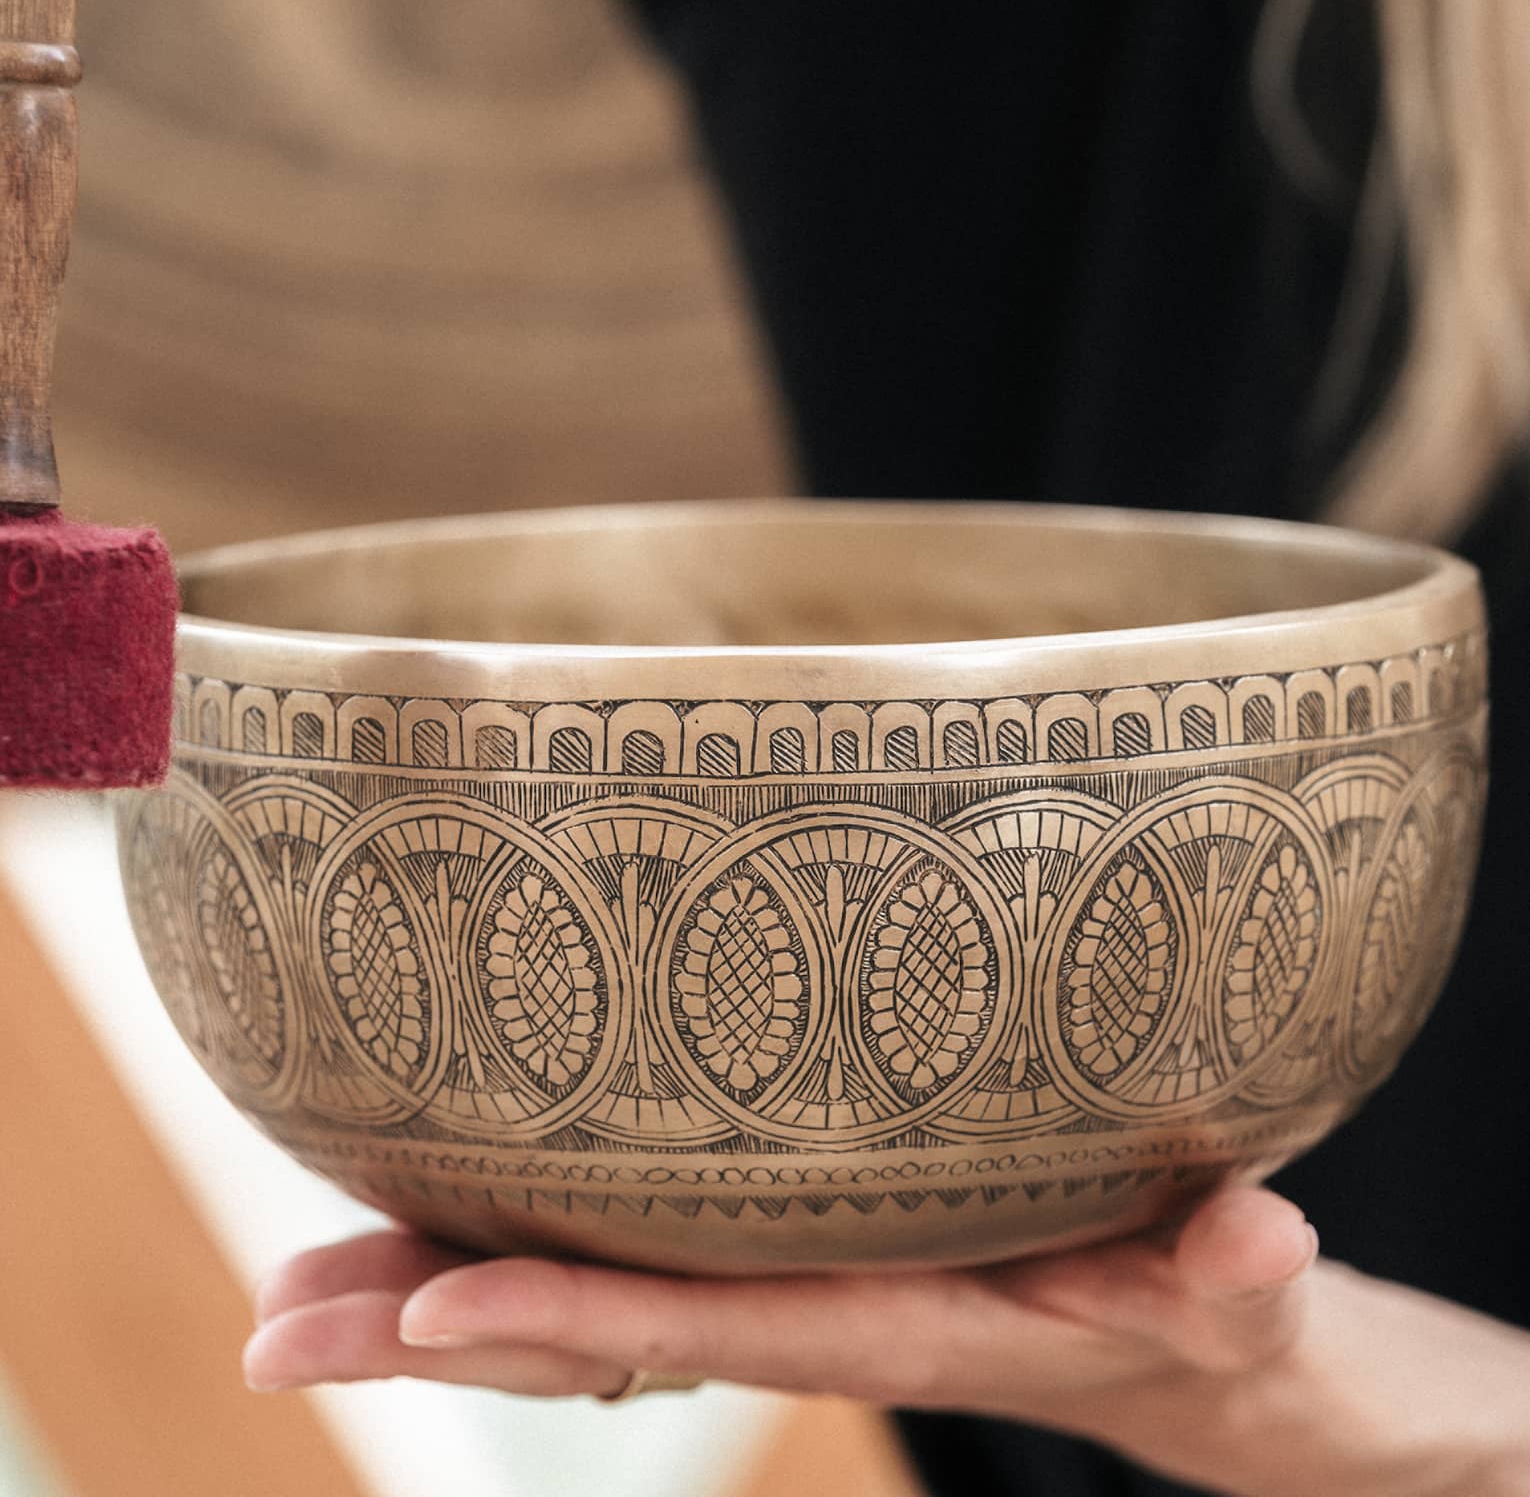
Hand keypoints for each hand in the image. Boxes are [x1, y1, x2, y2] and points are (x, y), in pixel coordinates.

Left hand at [244, 1186, 1529, 1496]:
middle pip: (600, 1329)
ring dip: (440, 1293)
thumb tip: (1262, 1247)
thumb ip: (1238, 1274)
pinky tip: (447, 1227)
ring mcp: (791, 1287)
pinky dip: (529, 1256)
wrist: (1186, 1337)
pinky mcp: (795, 1256)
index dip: (563, 1317)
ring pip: (591, 1300)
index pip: (706, 1325)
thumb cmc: (1209, 1314)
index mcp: (894, 1319)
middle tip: (274, 1313)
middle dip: (433, 1325)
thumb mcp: (1235, 1294)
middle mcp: (815, 1309)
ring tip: (300, 1287)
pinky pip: (638, 1263)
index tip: (417, 1312)